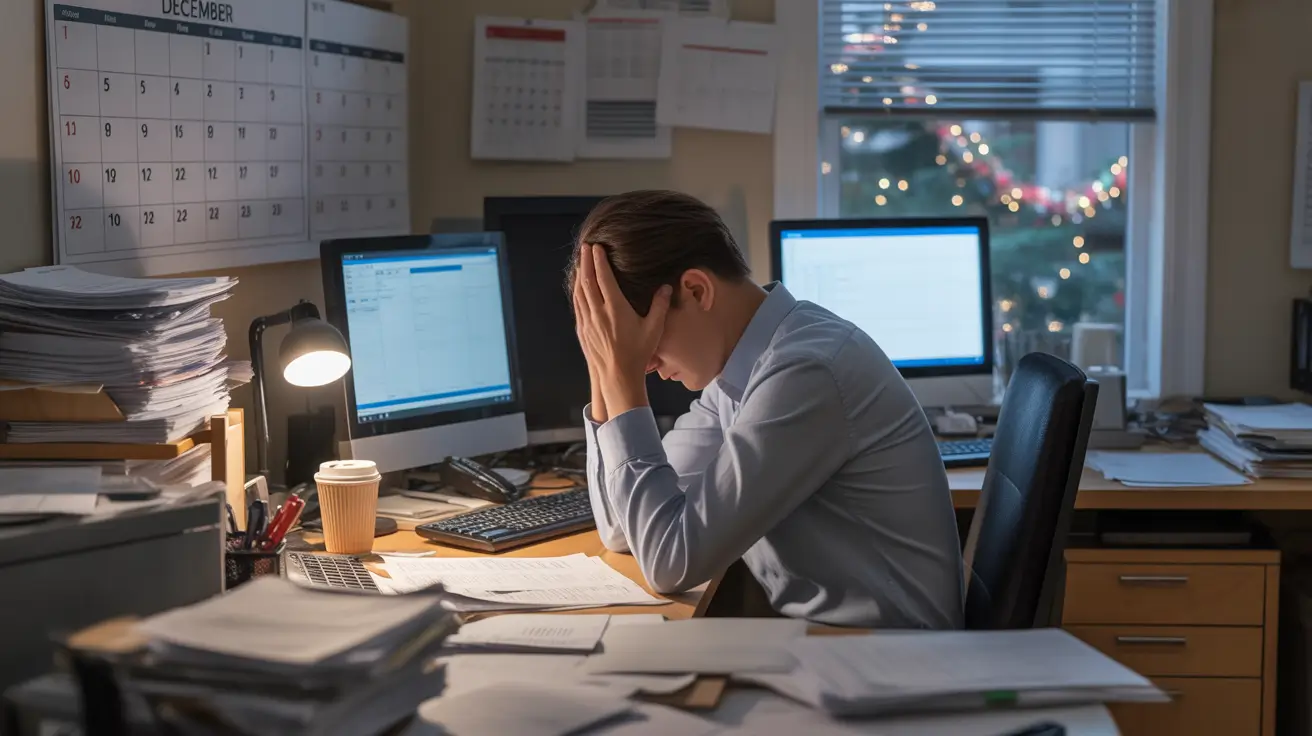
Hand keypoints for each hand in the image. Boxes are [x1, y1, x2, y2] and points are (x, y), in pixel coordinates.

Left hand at [573, 243, 671, 416]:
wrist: (617, 376)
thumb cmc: (637, 354)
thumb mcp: (654, 329)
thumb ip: (660, 306)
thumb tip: (666, 287)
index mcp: (615, 308)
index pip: (604, 278)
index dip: (599, 261)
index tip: (597, 248)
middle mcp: (598, 312)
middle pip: (588, 281)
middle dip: (586, 262)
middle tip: (586, 248)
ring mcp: (588, 321)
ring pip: (579, 292)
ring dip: (579, 275)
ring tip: (581, 262)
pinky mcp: (582, 331)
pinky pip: (577, 305)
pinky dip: (577, 292)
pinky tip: (578, 288)